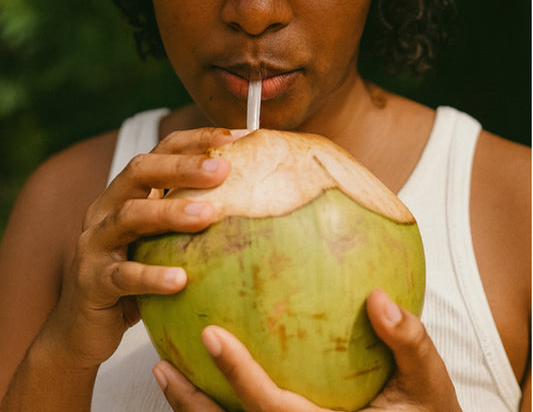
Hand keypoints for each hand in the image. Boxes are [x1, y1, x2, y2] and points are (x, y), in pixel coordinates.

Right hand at [40, 128, 238, 372]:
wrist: (84, 330)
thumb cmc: (135, 280)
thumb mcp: (161, 242)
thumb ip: (190, 219)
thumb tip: (254, 201)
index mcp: (128, 193)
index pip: (160, 152)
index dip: (195, 141)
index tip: (235, 136)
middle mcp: (107, 209)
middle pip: (140, 172)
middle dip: (181, 166)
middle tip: (222, 169)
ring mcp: (94, 243)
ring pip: (129, 215)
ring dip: (169, 212)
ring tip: (208, 215)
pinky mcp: (91, 282)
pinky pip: (122, 275)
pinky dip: (150, 275)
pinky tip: (180, 280)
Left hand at [152, 288, 461, 411]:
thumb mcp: (430, 387)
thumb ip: (410, 344)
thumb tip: (379, 298)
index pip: (271, 408)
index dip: (239, 376)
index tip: (211, 335)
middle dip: (193, 404)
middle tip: (160, 363)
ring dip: (194, 408)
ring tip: (163, 368)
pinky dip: (220, 403)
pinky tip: (203, 368)